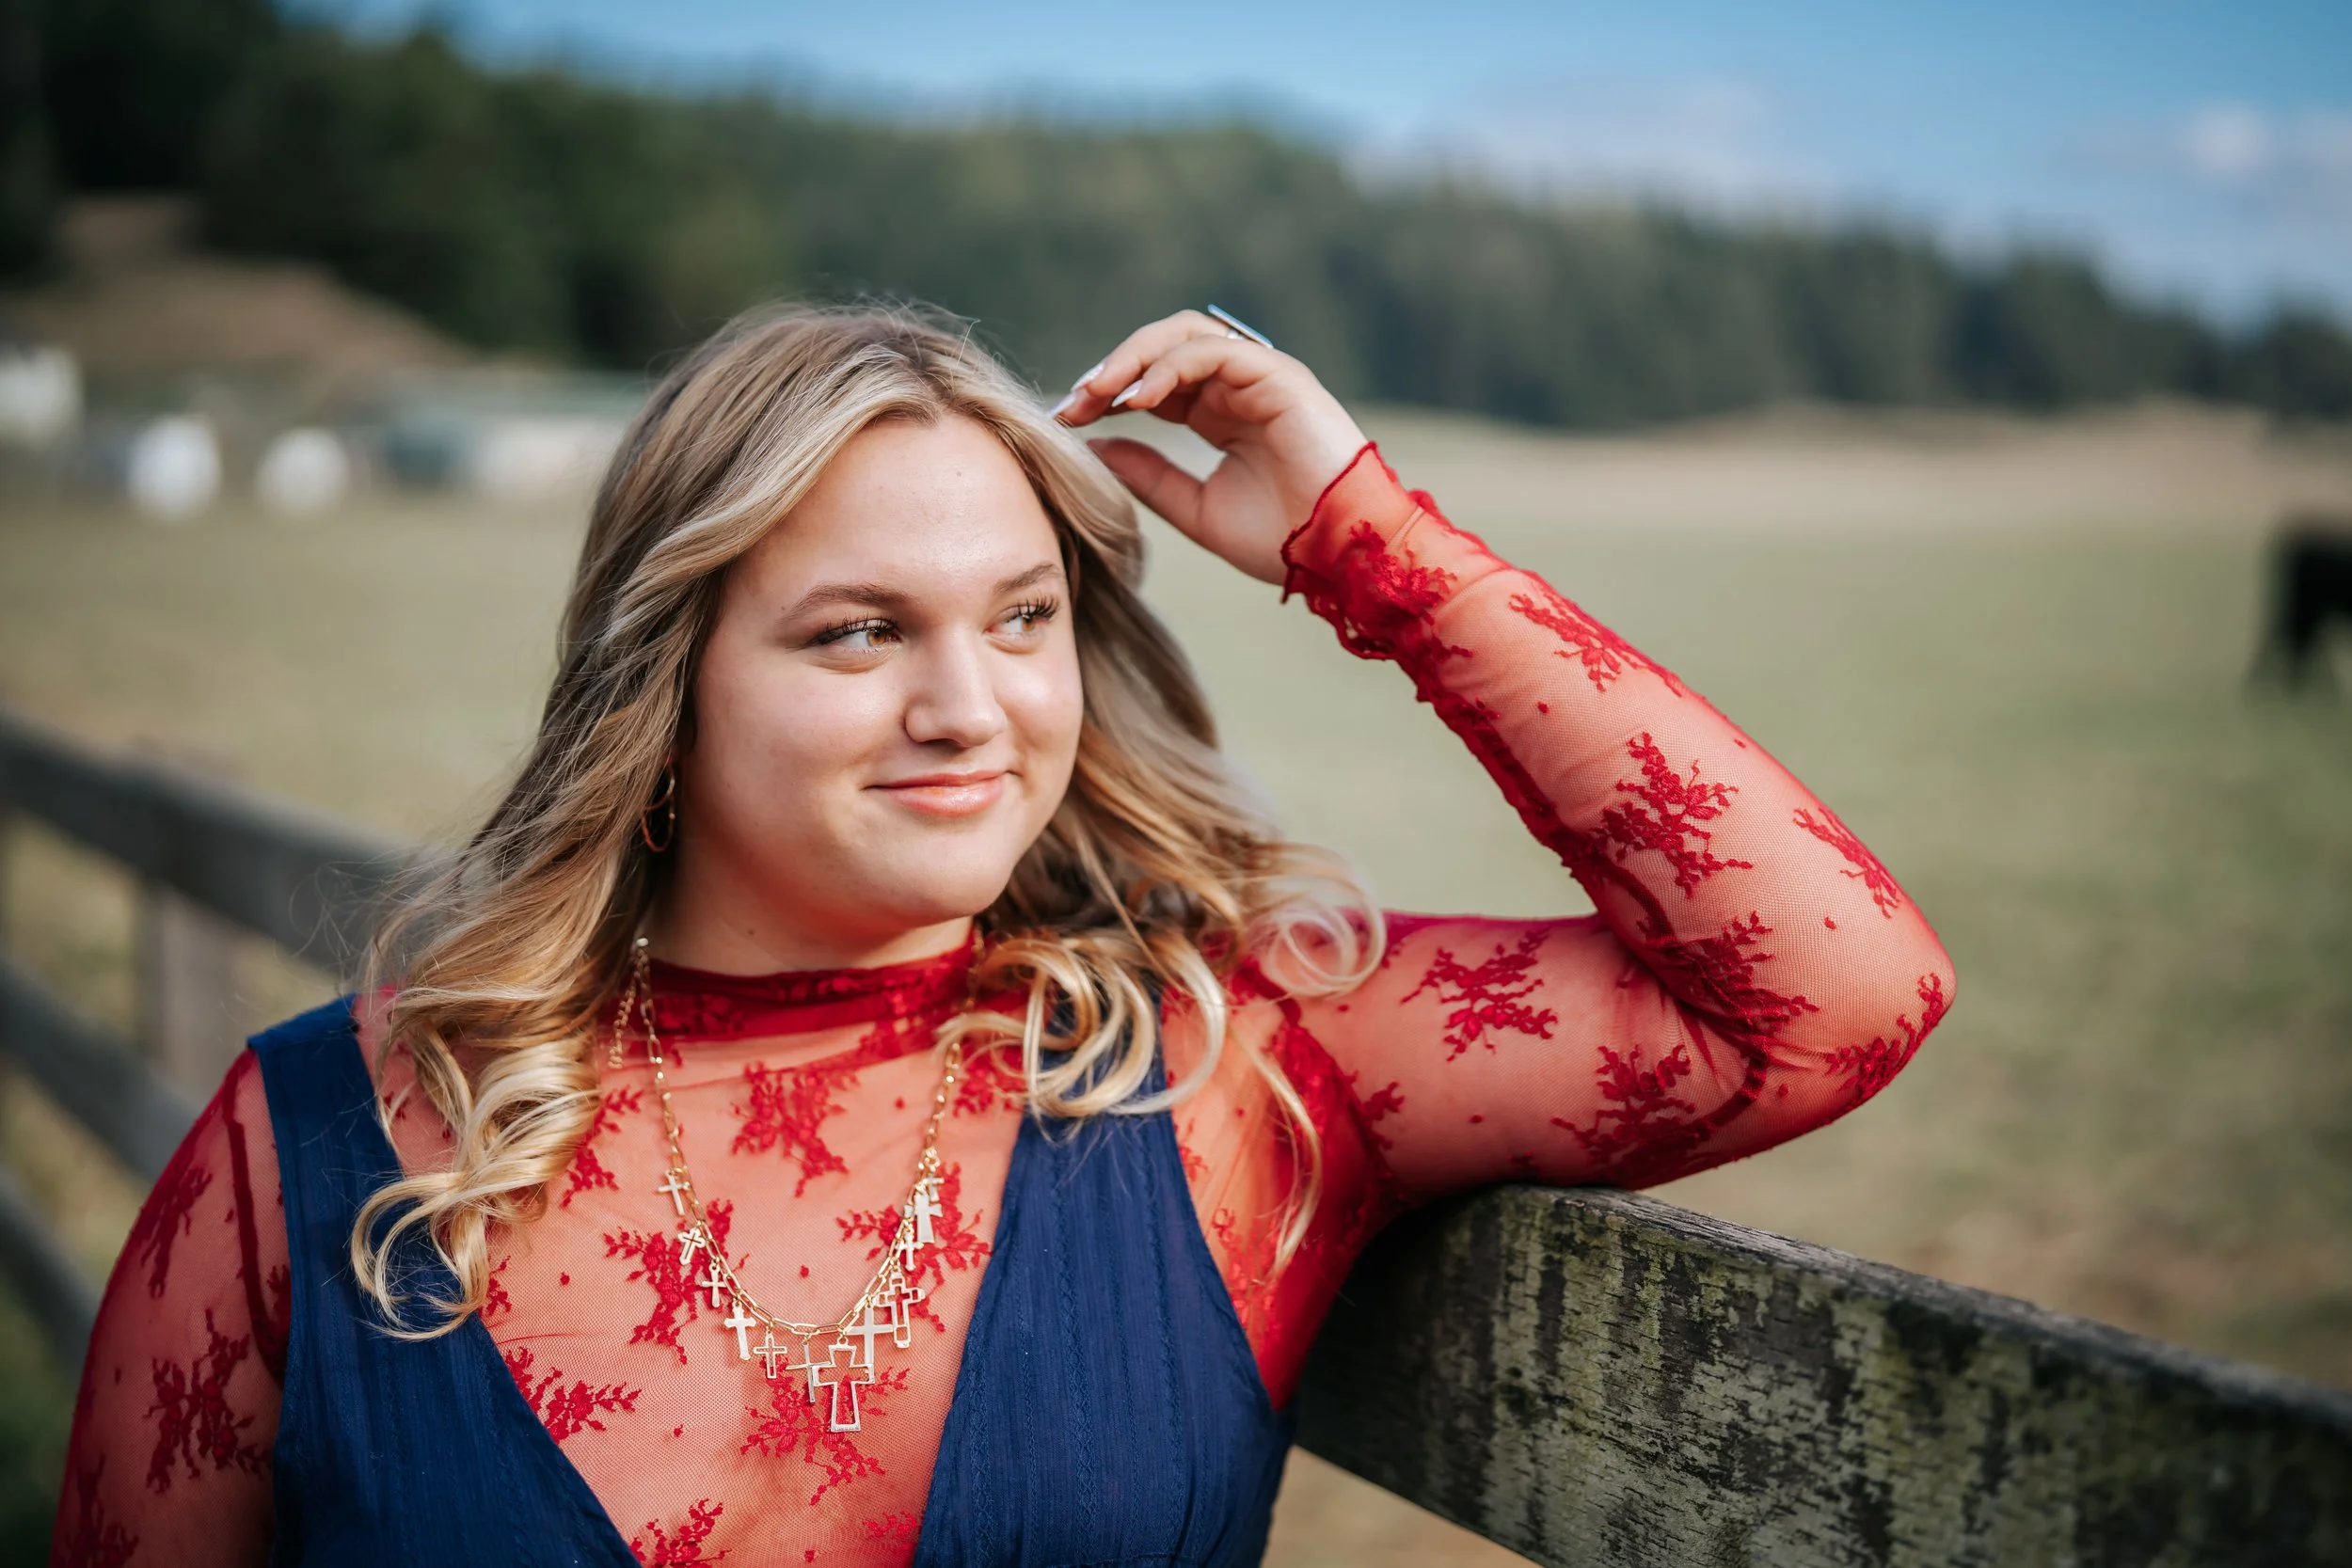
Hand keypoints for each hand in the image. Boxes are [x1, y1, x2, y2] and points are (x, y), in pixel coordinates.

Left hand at [1053, 310, 1368, 584]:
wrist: (1342, 557)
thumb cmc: (1285, 541)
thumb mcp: (1196, 511)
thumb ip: (1149, 476)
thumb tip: (1093, 448)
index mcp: (1222, 415)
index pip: (1153, 383)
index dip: (1106, 395)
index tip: (1066, 421)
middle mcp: (1239, 387)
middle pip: (1161, 349)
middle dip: (1109, 371)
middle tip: (1071, 404)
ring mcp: (1260, 375)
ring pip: (1182, 337)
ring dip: (1131, 360)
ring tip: (1095, 395)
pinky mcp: (1278, 375)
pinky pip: (1212, 352)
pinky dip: (1168, 368)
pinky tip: (1136, 401)